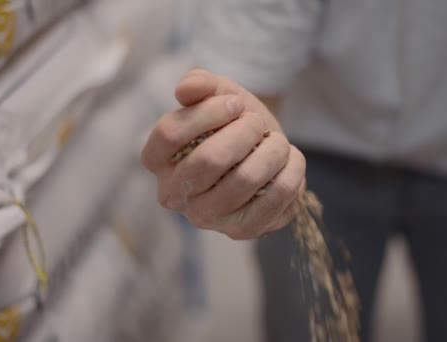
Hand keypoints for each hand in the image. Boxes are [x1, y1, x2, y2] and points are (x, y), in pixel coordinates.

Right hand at [141, 69, 305, 239]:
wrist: (262, 151)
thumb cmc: (232, 122)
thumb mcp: (215, 93)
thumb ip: (199, 83)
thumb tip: (187, 89)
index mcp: (156, 159)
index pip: (170, 133)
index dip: (209, 113)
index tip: (236, 103)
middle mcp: (173, 194)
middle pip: (210, 159)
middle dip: (246, 132)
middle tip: (258, 124)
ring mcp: (205, 217)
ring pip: (245, 179)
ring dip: (273, 151)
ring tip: (278, 142)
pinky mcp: (239, 231)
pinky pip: (273, 202)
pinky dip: (291, 174)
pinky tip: (291, 162)